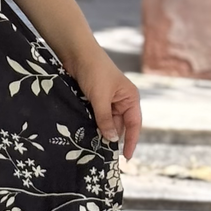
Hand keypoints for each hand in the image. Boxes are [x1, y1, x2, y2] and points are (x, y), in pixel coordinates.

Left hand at [69, 44, 141, 159]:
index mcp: (130, 98)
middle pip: (120, 125)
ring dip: (101, 131)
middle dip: (112, 138)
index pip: (134, 125)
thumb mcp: (100, 97)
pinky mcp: (94, 99)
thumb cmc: (94, 70)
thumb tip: (112, 140)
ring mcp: (108, 100)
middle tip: (104, 155)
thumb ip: (105, 119)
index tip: (126, 158)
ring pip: (107, 122)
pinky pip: (97, 116)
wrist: (76, 52)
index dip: (131, 142)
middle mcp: (122, 100)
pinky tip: (87, 133)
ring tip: (94, 146)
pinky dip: (93, 124)